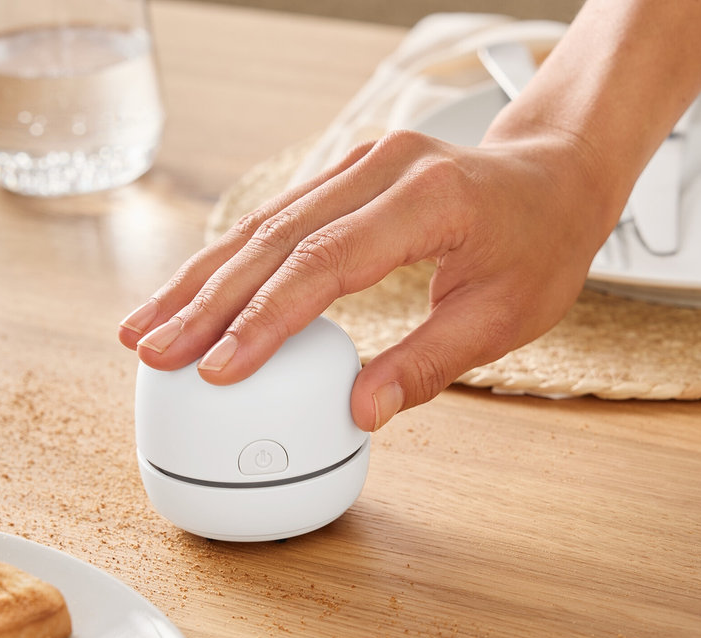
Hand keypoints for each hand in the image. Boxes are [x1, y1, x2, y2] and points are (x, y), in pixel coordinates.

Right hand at [119, 126, 617, 430]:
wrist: (554, 175)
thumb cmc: (540, 244)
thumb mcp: (502, 317)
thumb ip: (427, 364)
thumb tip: (359, 412)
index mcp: (428, 199)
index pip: (324, 261)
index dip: (263, 319)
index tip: (216, 369)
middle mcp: (382, 167)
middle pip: (273, 237)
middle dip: (206, 300)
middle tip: (151, 351)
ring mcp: (359, 163)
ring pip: (261, 223)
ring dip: (201, 278)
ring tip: (146, 326)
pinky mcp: (346, 175)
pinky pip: (277, 219)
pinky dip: (230, 261)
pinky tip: (195, 293)